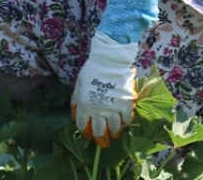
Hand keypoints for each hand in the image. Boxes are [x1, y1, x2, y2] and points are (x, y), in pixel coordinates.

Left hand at [71, 32, 138, 147]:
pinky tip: (125, 120)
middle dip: (101, 140)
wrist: (109, 60)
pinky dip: (126, 121)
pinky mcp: (126, 104)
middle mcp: (98, 111)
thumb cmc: (92, 70)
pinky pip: (127, 119)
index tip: (88, 135)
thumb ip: (75, 100)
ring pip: (114, 129)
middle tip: (104, 143)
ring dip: (114, 133)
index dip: (85, 132)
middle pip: (99, 132)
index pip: (82, 125)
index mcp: (84, 106)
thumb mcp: (78, 84)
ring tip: (115, 134)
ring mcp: (113, 109)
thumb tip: (74, 113)